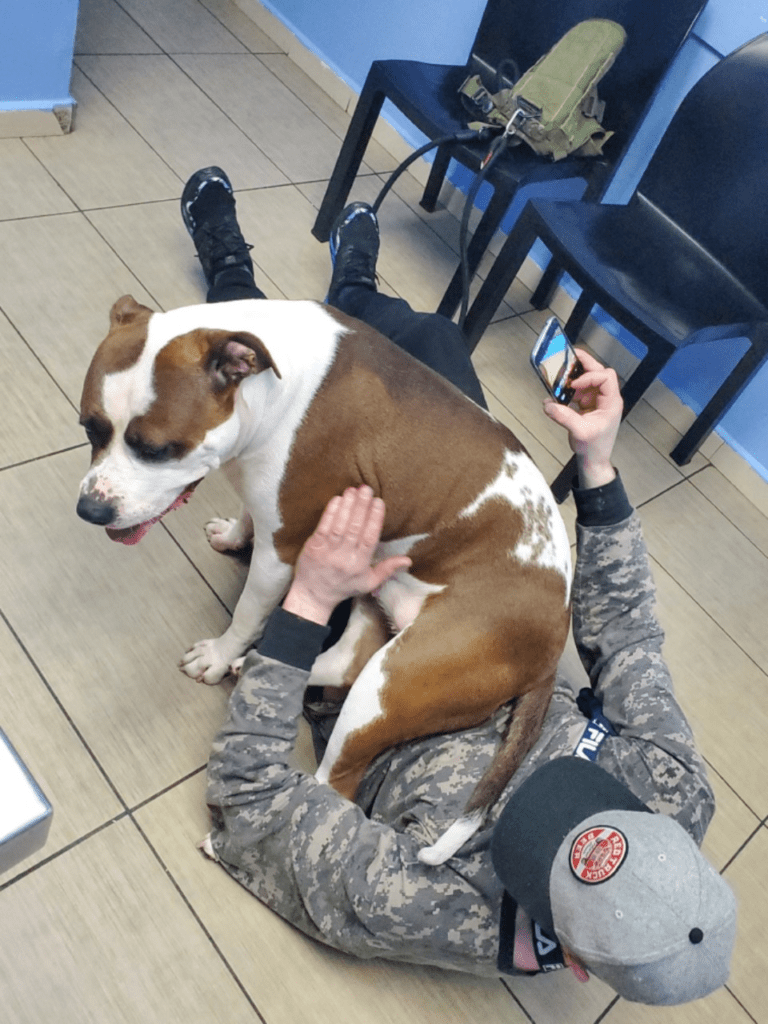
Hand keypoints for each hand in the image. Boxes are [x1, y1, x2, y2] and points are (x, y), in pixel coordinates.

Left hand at [282, 486, 411, 624]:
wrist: (314, 595)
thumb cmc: (344, 587)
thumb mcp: (369, 582)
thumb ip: (388, 569)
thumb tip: (408, 560)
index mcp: (360, 564)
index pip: (369, 538)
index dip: (374, 519)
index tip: (379, 502)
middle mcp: (344, 558)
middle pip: (355, 528)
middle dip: (361, 506)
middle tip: (366, 488)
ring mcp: (327, 552)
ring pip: (340, 526)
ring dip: (347, 506)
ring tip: (353, 490)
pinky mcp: (313, 547)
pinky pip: (323, 527)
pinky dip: (330, 512)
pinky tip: (337, 499)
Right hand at [542, 348, 622, 488]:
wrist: (594, 460)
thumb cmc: (594, 448)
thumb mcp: (579, 432)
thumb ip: (564, 417)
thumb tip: (548, 404)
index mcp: (611, 402)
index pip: (605, 378)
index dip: (589, 377)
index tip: (573, 385)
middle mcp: (606, 398)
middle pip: (599, 372)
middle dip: (584, 364)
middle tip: (569, 356)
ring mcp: (597, 401)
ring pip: (589, 379)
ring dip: (575, 377)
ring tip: (561, 375)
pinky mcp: (587, 405)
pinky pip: (579, 390)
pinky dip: (569, 389)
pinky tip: (559, 392)